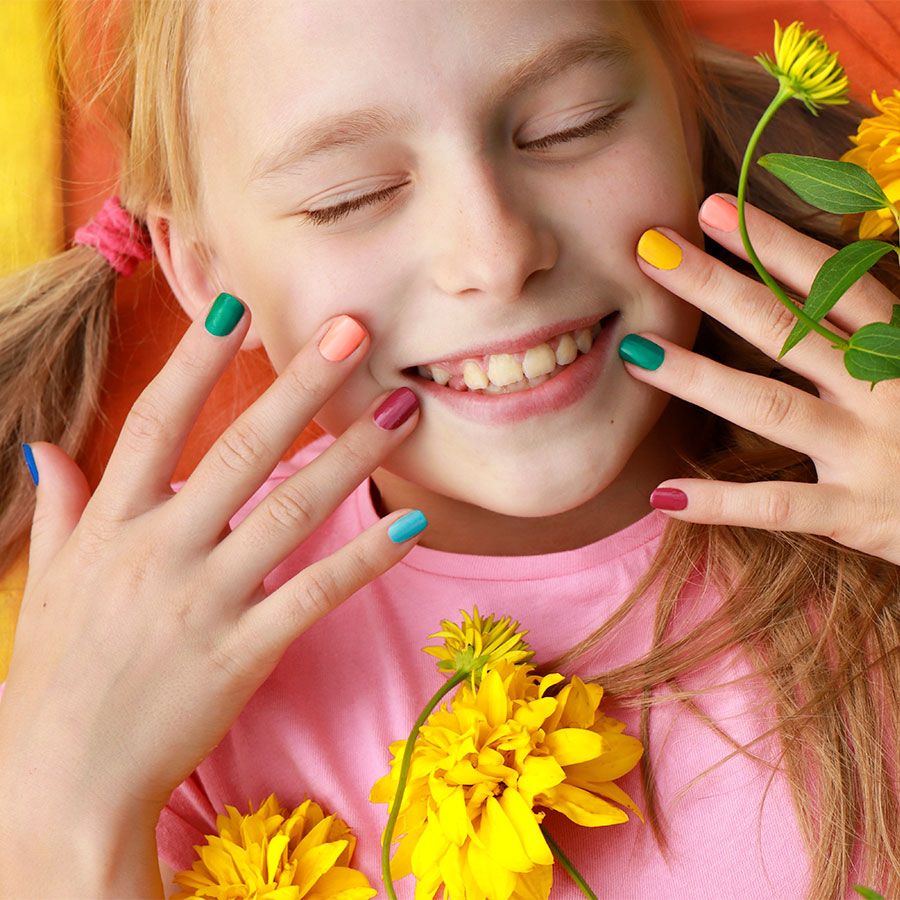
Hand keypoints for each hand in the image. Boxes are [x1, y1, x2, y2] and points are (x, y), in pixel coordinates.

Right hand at [0, 298, 421, 894]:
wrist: (64, 783)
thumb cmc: (58, 678)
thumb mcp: (51, 582)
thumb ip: (64, 507)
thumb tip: (48, 448)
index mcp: (113, 526)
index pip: (156, 422)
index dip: (195, 359)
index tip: (237, 305)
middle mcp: (161, 551)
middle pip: (240, 451)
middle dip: (299, 386)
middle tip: (352, 330)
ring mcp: (205, 601)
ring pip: (290, 512)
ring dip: (350, 457)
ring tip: (400, 413)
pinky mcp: (243, 652)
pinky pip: (314, 593)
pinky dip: (363, 558)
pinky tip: (409, 526)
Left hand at [623, 194, 899, 566]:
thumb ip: (863, 332)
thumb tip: (804, 286)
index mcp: (895, 347)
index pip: (830, 282)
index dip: (772, 244)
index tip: (711, 209)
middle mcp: (882, 389)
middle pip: (787, 329)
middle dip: (716, 286)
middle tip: (651, 251)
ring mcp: (869, 450)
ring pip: (771, 406)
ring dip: (699, 378)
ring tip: (636, 353)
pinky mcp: (855, 512)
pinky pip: (778, 505)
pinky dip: (721, 502)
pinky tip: (663, 494)